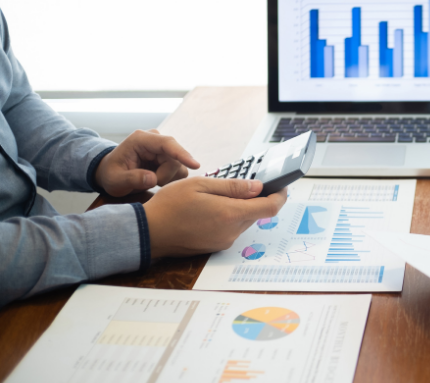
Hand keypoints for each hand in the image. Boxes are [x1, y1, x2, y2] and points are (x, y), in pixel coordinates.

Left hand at [94, 129, 199, 196]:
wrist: (109, 172)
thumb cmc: (111, 174)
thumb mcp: (115, 180)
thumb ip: (132, 179)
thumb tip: (153, 179)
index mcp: (141, 139)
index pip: (167, 143)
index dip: (182, 154)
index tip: (195, 165)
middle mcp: (155, 140)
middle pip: (174, 158)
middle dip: (165, 176)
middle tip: (149, 183)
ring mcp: (163, 148)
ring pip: (179, 165)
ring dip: (167, 178)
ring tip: (150, 180)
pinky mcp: (168, 157)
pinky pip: (179, 169)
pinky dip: (170, 179)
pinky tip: (156, 179)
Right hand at [143, 178, 287, 257]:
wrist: (148, 232)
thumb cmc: (170, 206)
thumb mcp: (201, 185)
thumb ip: (233, 187)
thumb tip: (258, 187)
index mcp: (230, 214)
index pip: (270, 208)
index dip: (280, 196)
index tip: (281, 187)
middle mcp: (232, 232)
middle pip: (257, 214)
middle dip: (257, 199)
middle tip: (247, 184)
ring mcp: (224, 241)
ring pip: (244, 221)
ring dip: (241, 208)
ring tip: (222, 195)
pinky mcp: (216, 246)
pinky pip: (232, 229)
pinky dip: (230, 217)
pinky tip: (213, 208)